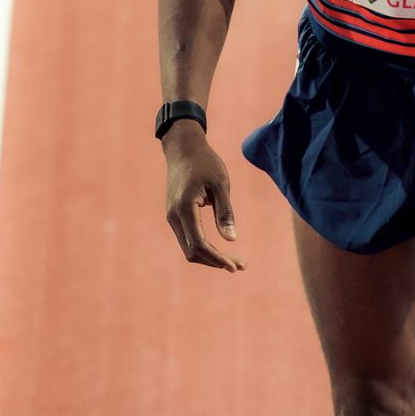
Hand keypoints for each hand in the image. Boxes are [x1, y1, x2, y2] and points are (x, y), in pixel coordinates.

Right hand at [163, 124, 243, 271]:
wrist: (183, 148)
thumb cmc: (205, 163)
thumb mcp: (221, 184)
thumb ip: (226, 212)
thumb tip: (232, 240)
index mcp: (185, 208)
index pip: (199, 244)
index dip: (217, 258)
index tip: (236, 266)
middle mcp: (174, 216)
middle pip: (192, 252)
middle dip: (216, 262)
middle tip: (241, 266)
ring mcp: (172, 217)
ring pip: (188, 249)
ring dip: (210, 258)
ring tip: (234, 262)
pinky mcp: (175, 216)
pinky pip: (188, 240)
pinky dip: (204, 249)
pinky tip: (220, 251)